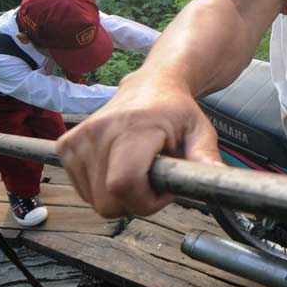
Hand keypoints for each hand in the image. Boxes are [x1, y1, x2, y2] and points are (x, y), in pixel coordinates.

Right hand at [56, 71, 223, 217]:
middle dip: (135, 203)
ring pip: (94, 201)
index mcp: (134, 127)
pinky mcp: (67, 145)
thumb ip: (206, 158)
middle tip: (154, 181)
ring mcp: (79, 138)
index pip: (123, 185)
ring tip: (139, 170)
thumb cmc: (176, 110)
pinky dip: (101, 189)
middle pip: (107, 202)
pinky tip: (119, 167)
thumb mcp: (200, 131)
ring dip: (119, 196)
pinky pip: (82, 190)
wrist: (152, 83)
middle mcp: (100, 130)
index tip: (165, 189)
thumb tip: (219, 180)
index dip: (146, 201)